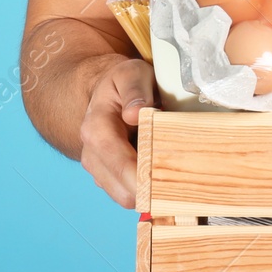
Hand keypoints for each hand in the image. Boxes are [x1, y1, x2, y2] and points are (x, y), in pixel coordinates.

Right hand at [78, 54, 157, 207]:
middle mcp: (92, 155)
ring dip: (149, 191)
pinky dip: (146, 190)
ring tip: (170, 172)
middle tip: (179, 178)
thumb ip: (135, 90)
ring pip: (126, 198)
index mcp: (96, 129)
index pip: (119, 163)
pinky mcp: (108, 179)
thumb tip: (135, 114)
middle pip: (123, 191)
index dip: (143, 177)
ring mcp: (99, 170)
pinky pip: (129, 195)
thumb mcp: (131, 74)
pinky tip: (160, 173)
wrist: (107, 91)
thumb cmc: (123, 83)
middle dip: (151, 189)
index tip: (167, 181)